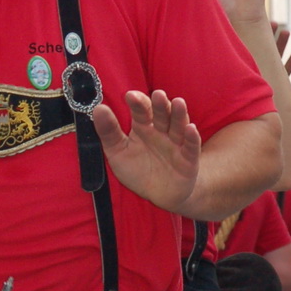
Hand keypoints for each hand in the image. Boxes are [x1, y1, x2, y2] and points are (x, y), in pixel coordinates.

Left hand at [93, 90, 200, 211]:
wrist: (160, 195)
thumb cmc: (138, 170)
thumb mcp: (118, 152)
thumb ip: (108, 132)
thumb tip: (98, 109)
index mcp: (143, 127)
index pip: (141, 111)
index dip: (138, 103)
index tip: (130, 96)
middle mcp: (161, 132)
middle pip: (161, 115)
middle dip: (159, 105)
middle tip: (157, 94)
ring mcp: (176, 144)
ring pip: (178, 126)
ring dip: (179, 114)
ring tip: (178, 102)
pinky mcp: (188, 159)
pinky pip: (191, 147)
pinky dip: (192, 138)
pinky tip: (190, 129)